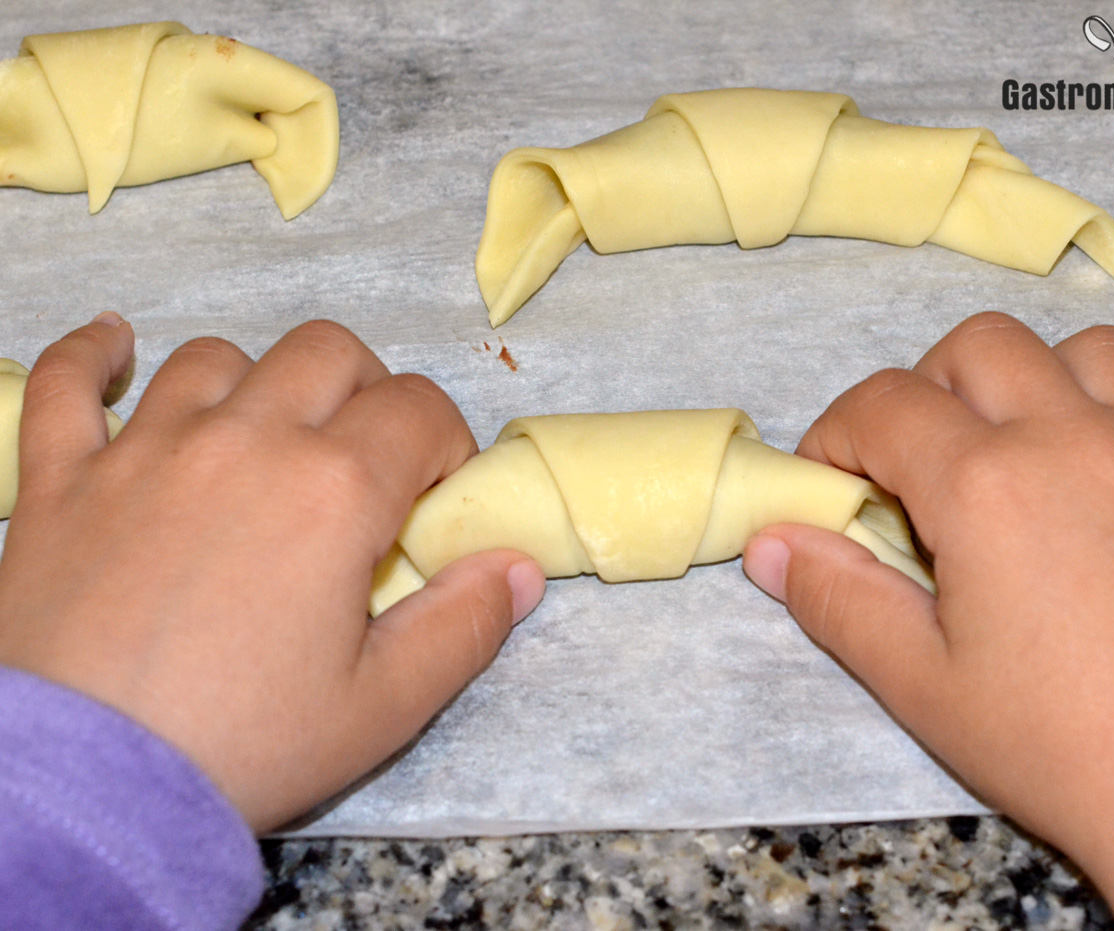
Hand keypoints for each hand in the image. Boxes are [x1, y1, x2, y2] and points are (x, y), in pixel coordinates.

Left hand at [0, 314, 545, 831]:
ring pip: (217, 358)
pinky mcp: (62, 479)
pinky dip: (92, 355)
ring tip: (264, 438)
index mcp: (335, 490)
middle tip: (364, 464)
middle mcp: (246, 441)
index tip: (435, 500)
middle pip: (328, 353)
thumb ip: (464, 625)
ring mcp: (145, 451)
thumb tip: (519, 566)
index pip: (421, 409)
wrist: (85, 786)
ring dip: (257, 383)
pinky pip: (65, 383)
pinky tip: (113, 347)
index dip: (447, 445)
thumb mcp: (383, 705)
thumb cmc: (242, 746)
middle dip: (367, 393)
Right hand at [744, 312, 1113, 929]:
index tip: (834, 480)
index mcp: (986, 486)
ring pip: (1094, 352)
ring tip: (1035, 456)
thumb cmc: (1066, 752)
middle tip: (927, 465)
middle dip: (931, 390)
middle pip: (981, 346)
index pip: (882, 404)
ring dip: (1045, 386)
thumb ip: (835, 598)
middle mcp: (1080, 440)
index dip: (837, 434)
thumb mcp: (920, 685)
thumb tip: (770, 541)